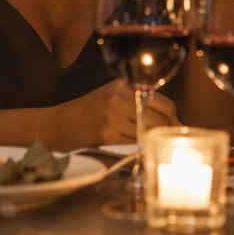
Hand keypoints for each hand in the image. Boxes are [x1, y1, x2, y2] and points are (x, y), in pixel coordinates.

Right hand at [46, 79, 179, 149]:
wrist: (59, 124)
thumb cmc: (89, 112)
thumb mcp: (114, 97)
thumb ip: (140, 102)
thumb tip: (174, 120)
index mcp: (125, 85)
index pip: (165, 104)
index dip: (173, 119)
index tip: (173, 128)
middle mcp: (120, 98)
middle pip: (160, 120)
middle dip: (164, 133)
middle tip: (162, 141)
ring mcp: (114, 116)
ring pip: (148, 134)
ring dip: (151, 142)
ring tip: (146, 145)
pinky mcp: (107, 135)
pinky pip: (134, 145)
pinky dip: (137, 149)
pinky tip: (132, 149)